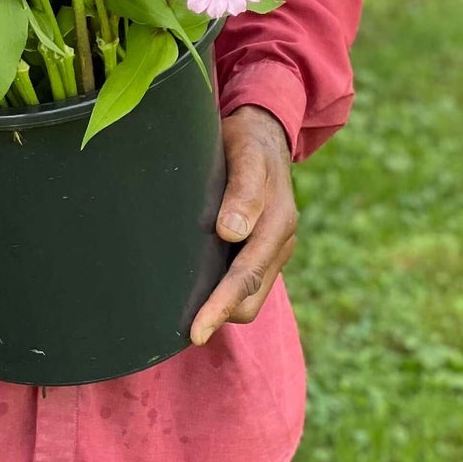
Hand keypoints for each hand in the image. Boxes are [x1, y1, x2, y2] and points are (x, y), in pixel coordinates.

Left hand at [191, 105, 296, 343]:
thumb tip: (231, 232)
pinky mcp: (263, 245)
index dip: (219, 307)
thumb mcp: (246, 154)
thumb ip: (243, 192)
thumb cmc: (248, 140)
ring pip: (250, 294)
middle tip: (182, 330)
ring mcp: (274, 246)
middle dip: (220, 315)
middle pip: (250, 297)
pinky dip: (227, 292)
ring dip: (223, 307)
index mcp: (278, 222)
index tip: (195, 331)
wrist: (263, 130)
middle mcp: (280, 240)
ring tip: (185, 315)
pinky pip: (248, 279)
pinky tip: (199, 290)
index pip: (245, 276)